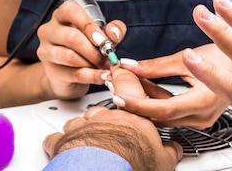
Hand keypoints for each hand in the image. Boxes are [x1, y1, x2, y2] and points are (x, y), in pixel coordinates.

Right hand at [37, 0, 126, 99]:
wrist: (69, 75)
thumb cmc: (85, 49)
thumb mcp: (102, 35)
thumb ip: (113, 30)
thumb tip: (113, 33)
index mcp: (61, 16)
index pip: (69, 10)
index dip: (88, 24)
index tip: (102, 38)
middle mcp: (50, 31)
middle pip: (71, 37)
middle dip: (94, 49)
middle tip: (108, 56)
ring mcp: (47, 52)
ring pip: (70, 56)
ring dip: (93, 62)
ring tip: (105, 65)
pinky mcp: (51, 72)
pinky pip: (75, 74)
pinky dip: (93, 76)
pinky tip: (103, 76)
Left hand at [43, 67, 181, 170]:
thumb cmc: (132, 161)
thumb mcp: (161, 158)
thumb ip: (168, 150)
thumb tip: (175, 150)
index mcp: (130, 115)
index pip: (130, 87)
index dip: (125, 77)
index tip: (121, 70)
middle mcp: (105, 116)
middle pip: (102, 110)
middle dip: (104, 118)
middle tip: (110, 131)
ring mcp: (83, 126)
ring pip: (80, 122)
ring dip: (83, 130)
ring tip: (88, 143)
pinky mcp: (63, 140)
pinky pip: (56, 138)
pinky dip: (58, 143)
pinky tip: (62, 148)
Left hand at [115, 44, 231, 127]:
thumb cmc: (229, 57)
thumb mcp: (189, 57)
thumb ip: (157, 65)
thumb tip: (132, 65)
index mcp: (204, 101)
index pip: (163, 110)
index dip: (138, 104)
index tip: (119, 96)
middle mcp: (203, 116)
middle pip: (161, 116)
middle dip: (137, 100)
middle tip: (118, 83)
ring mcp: (202, 119)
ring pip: (165, 116)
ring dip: (146, 99)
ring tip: (129, 79)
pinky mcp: (200, 116)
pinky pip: (173, 113)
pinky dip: (158, 100)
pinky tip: (147, 84)